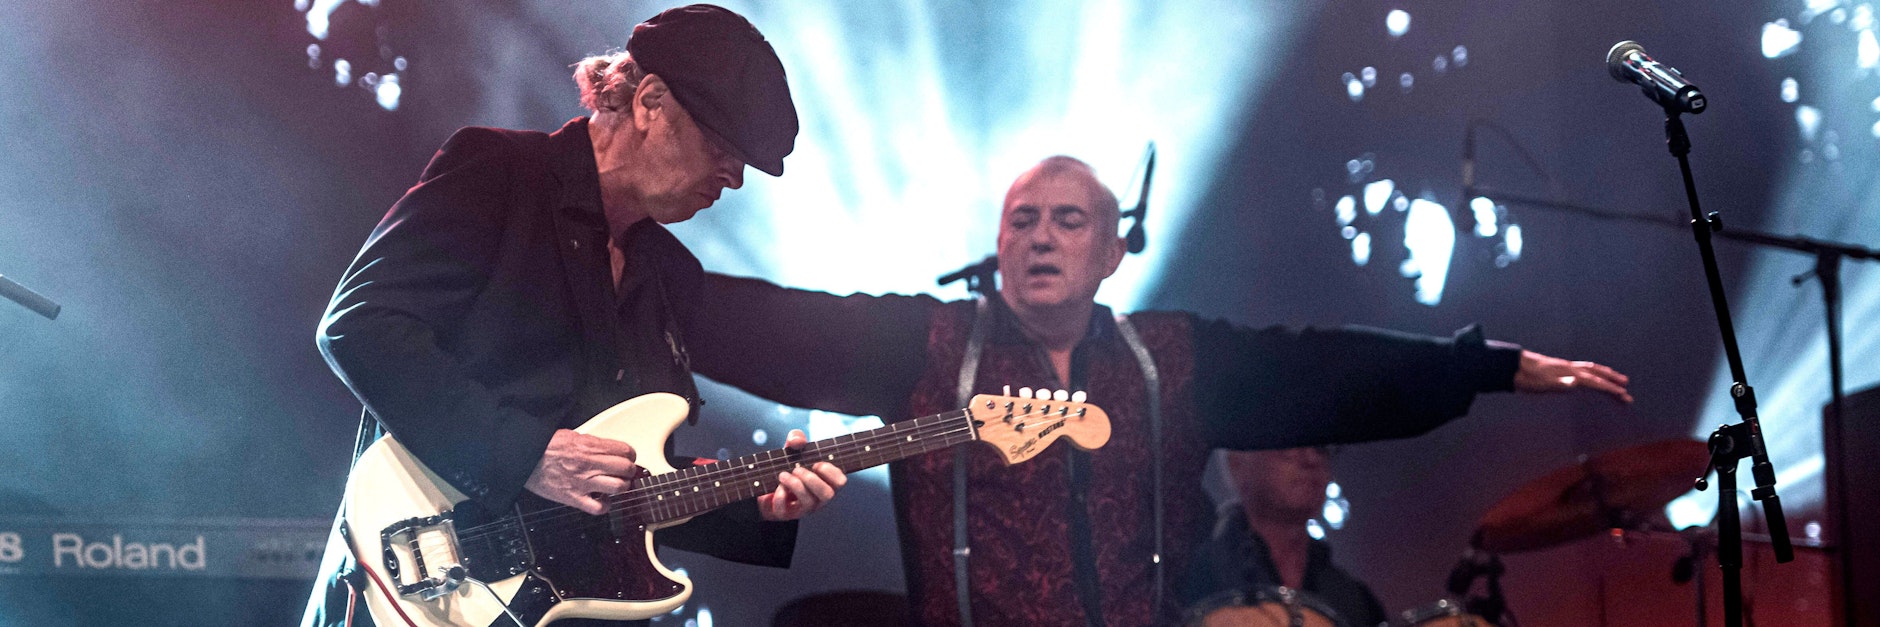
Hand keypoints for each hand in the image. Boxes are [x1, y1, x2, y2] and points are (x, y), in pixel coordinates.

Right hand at [525, 429, 637, 514]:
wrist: (524, 459)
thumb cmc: (544, 447)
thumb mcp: (572, 435)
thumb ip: (593, 443)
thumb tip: (608, 448)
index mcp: (589, 446)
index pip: (625, 450)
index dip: (629, 454)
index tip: (627, 457)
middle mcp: (589, 464)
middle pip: (626, 469)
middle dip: (628, 470)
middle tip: (624, 471)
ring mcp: (583, 483)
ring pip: (618, 487)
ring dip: (620, 486)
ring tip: (616, 484)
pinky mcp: (574, 498)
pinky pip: (598, 508)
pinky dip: (604, 506)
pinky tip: (602, 499)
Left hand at [757, 429, 847, 520]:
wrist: (762, 484)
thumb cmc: (785, 467)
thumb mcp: (791, 449)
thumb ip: (796, 438)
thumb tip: (798, 441)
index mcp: (824, 482)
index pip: (840, 482)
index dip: (831, 472)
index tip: (816, 463)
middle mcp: (817, 498)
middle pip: (828, 495)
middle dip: (812, 479)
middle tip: (797, 469)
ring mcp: (802, 509)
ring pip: (809, 502)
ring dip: (795, 485)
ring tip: (782, 474)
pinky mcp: (785, 515)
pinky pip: (785, 509)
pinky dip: (780, 495)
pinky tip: (776, 487)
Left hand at [1513, 350, 1633, 402]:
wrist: (1514, 366)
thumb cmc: (1528, 378)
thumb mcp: (1543, 384)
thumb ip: (1560, 384)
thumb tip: (1576, 383)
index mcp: (1570, 374)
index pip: (1596, 382)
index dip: (1610, 389)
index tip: (1624, 395)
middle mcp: (1571, 369)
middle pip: (1598, 374)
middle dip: (1613, 382)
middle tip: (1627, 390)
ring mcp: (1566, 368)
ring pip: (1592, 370)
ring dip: (1606, 375)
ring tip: (1618, 379)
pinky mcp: (1561, 369)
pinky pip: (1584, 370)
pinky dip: (1594, 373)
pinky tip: (1592, 378)